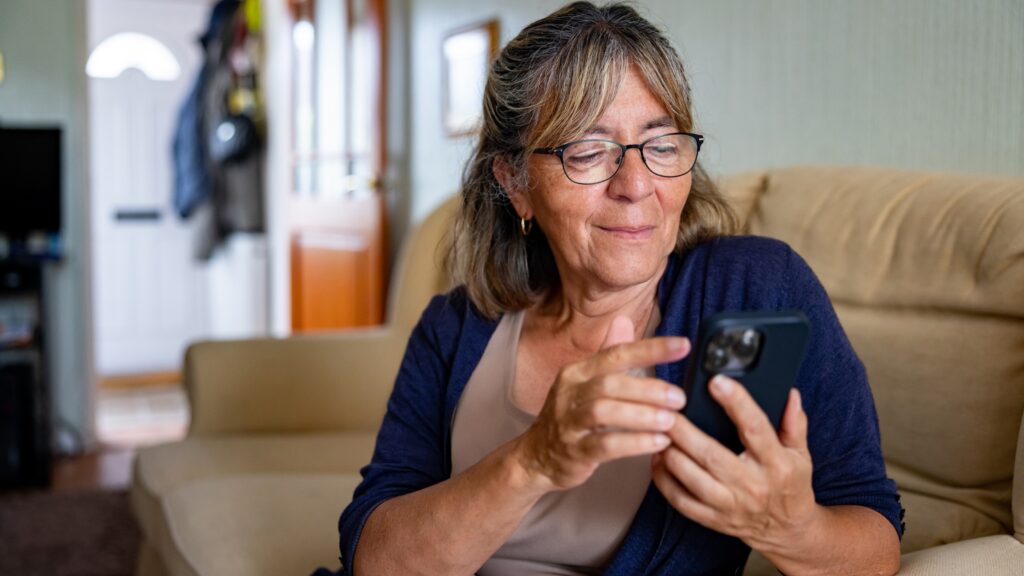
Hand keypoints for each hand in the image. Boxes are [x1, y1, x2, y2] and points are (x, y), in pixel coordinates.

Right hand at [513, 316, 689, 492]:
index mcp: (577, 372)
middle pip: (610, 383)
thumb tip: (625, 321)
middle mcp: (569, 393)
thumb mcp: (585, 383)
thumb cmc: (569, 418)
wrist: (536, 457)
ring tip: (670, 420)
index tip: (683, 345)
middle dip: (648, 389)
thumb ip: (609, 354)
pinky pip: (604, 445)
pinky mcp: (573, 451)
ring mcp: (568, 422)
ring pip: (604, 412)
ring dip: (641, 415)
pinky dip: (634, 443)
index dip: (651, 348)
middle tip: (680, 397)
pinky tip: (657, 443)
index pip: (616, 353)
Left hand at [651, 376, 819, 554]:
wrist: (787, 531)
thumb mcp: (801, 453)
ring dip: (670, 454)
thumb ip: (794, 423)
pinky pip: (682, 501)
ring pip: (692, 479)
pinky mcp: (714, 519)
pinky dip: (664, 480)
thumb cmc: (791, 485)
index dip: (736, 403)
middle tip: (667, 409)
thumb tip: (790, 394)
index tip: (717, 383)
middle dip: (685, 431)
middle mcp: (752, 486)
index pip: (756, 429)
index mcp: (776, 464)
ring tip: (658, 432)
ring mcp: (731, 506)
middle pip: (711, 455)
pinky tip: (658, 460)